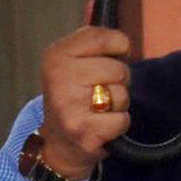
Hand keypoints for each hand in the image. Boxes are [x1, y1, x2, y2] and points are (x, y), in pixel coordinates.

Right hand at [37, 26, 132, 179]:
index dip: (119, 48)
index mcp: (56, 56)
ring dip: (117, 104)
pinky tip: (100, 126)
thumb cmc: (75, 95)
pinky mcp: (84, 133)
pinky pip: (123, 120)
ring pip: (122, 95)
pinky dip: (118, 124)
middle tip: (98, 92)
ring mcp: (69, 107)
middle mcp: (58, 79)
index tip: (106, 59)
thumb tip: (125, 44)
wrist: (59, 142)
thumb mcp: (76, 60)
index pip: (108, 38)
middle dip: (117, 81)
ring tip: (97, 110)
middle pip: (119, 69)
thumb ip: (97, 42)